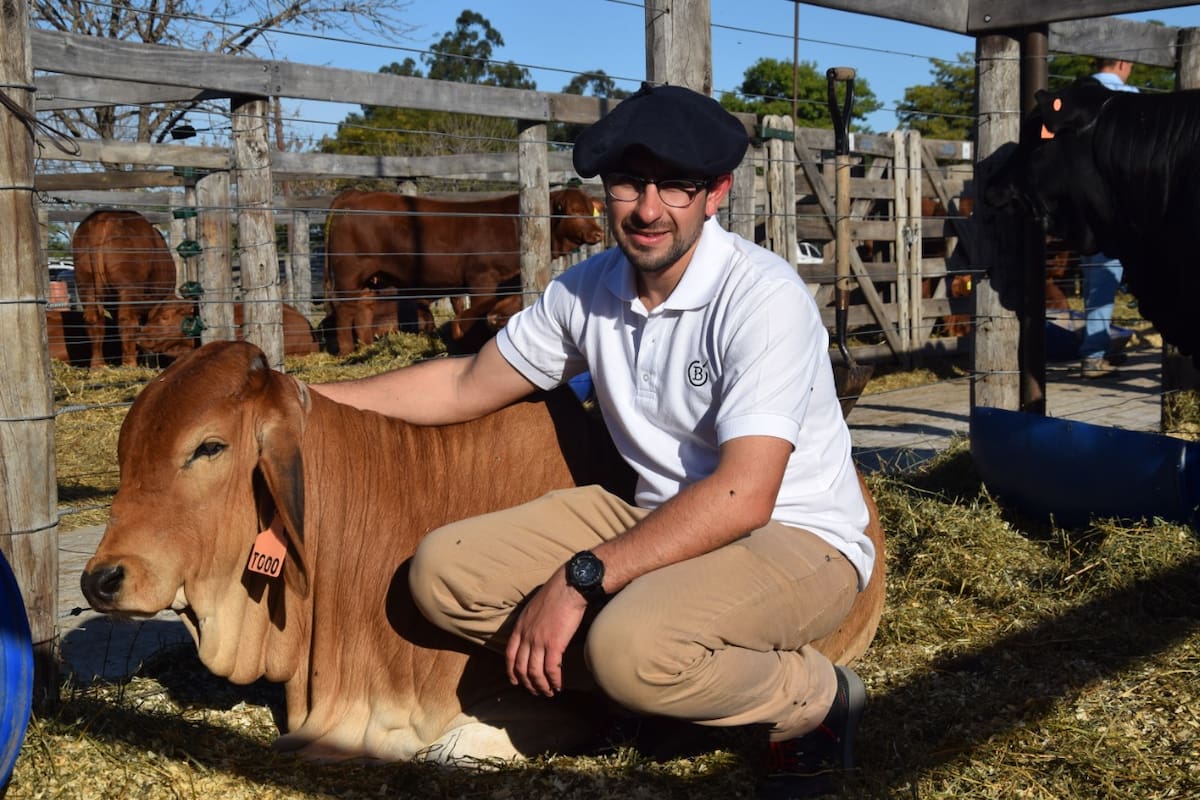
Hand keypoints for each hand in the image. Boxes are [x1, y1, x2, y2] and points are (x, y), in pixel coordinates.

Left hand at [505, 570, 586, 696]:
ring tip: (548, 692)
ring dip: (542, 686)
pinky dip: (554, 680)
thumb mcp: (533, 608)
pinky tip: (559, 686)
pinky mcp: (554, 645)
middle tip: (536, 691)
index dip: (512, 671)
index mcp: (520, 627)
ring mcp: (539, 641)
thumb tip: (534, 633)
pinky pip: (551, 669)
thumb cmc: (555, 594)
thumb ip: (530, 623)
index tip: (515, 681)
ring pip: (535, 672)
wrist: (568, 587)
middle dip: (528, 683)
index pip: (510, 655)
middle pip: (521, 668)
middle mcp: (526, 636)